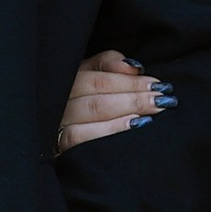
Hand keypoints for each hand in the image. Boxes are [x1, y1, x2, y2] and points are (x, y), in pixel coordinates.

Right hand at [57, 49, 171, 153]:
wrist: (49, 146)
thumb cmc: (80, 105)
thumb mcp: (89, 77)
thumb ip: (109, 64)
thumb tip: (133, 67)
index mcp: (68, 76)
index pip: (99, 71)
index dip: (129, 77)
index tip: (155, 84)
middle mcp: (59, 94)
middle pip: (98, 87)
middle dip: (134, 92)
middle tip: (161, 99)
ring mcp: (57, 119)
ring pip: (93, 107)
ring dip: (128, 107)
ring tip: (154, 111)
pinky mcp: (57, 145)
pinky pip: (80, 135)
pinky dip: (109, 129)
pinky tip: (134, 126)